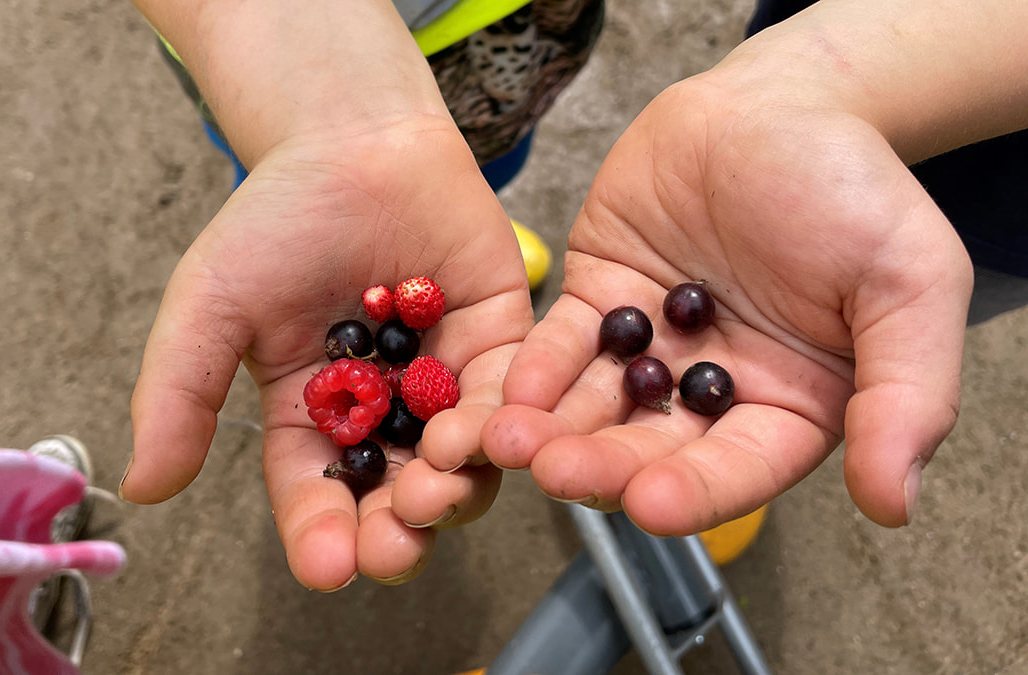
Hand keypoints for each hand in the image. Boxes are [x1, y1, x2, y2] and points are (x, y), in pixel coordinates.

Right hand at [123, 119, 533, 589]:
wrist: (352, 141)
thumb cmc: (276, 220)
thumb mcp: (210, 306)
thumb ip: (178, 393)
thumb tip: (141, 488)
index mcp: (310, 414)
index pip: (315, 491)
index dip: (321, 534)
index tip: (328, 567)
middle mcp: (380, 410)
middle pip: (393, 493)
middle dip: (396, 530)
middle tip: (393, 547)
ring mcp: (442, 380)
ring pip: (459, 462)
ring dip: (451, 487)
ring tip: (434, 485)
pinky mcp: (499, 342)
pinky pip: (510, 398)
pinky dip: (502, 425)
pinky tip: (486, 435)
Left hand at [483, 62, 972, 533]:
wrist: (784, 102)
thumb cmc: (856, 189)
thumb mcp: (910, 284)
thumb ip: (906, 393)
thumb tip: (894, 504)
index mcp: (786, 406)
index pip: (738, 468)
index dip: (698, 492)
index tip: (653, 505)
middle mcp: (710, 391)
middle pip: (652, 447)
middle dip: (603, 465)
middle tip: (559, 474)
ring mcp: (649, 349)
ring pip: (597, 405)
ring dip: (553, 430)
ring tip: (510, 442)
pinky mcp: (599, 301)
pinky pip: (564, 344)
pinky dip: (537, 368)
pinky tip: (512, 390)